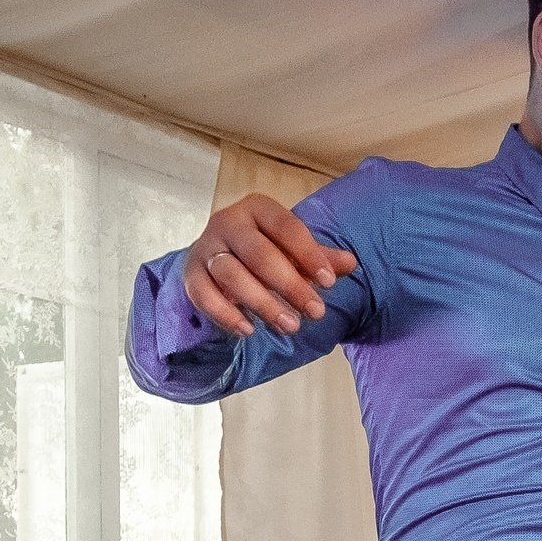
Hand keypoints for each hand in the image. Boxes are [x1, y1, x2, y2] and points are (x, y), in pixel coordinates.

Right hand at [183, 193, 358, 338]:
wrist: (219, 256)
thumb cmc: (266, 251)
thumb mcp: (294, 251)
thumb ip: (320, 258)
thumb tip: (350, 262)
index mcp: (258, 209)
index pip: (286, 227)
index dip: (309, 254)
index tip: (329, 283)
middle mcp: (228, 222)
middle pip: (259, 253)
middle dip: (290, 285)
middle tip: (316, 313)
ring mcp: (206, 247)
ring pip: (231, 274)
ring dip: (263, 303)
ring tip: (290, 327)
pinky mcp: (191, 274)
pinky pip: (204, 294)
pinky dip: (226, 314)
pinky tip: (248, 331)